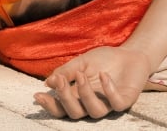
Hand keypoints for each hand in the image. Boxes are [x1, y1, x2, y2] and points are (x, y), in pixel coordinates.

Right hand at [33, 46, 151, 118]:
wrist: (129, 54)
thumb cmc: (103, 60)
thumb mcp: (80, 62)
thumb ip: (65, 72)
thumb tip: (48, 82)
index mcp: (78, 96)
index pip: (61, 107)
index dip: (49, 105)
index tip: (37, 95)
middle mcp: (92, 103)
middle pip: (74, 114)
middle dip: (64, 98)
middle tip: (60, 80)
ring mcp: (108, 104)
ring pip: (94, 112)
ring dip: (85, 94)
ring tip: (81, 75)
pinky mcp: (126, 100)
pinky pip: (116, 103)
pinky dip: (108, 90)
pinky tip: (103, 75)